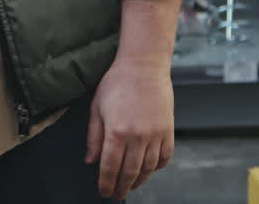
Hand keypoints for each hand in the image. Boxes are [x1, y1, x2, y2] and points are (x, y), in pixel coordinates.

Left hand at [85, 57, 174, 199]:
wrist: (143, 67)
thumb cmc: (116, 84)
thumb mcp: (97, 108)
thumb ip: (93, 137)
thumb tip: (90, 161)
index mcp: (116, 131)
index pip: (110, 167)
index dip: (106, 183)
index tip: (104, 193)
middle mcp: (137, 136)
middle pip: (129, 172)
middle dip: (121, 187)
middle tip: (116, 194)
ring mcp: (155, 135)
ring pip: (148, 169)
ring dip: (139, 181)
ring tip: (131, 185)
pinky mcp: (168, 131)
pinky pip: (164, 158)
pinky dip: (157, 168)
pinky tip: (149, 170)